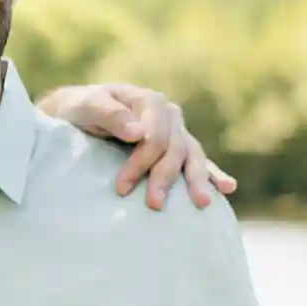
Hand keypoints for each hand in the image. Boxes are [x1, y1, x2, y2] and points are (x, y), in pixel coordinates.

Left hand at [42, 82, 236, 210]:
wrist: (78, 115)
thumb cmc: (80, 110)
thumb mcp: (86, 107)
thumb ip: (110, 115)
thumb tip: (138, 133)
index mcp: (149, 101)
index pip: (154, 136)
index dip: (141, 163)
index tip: (121, 188)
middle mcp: (168, 114)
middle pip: (175, 148)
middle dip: (165, 177)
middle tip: (154, 204)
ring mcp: (177, 131)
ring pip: (193, 155)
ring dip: (198, 180)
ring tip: (203, 202)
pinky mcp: (178, 147)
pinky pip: (200, 161)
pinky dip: (215, 174)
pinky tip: (227, 188)